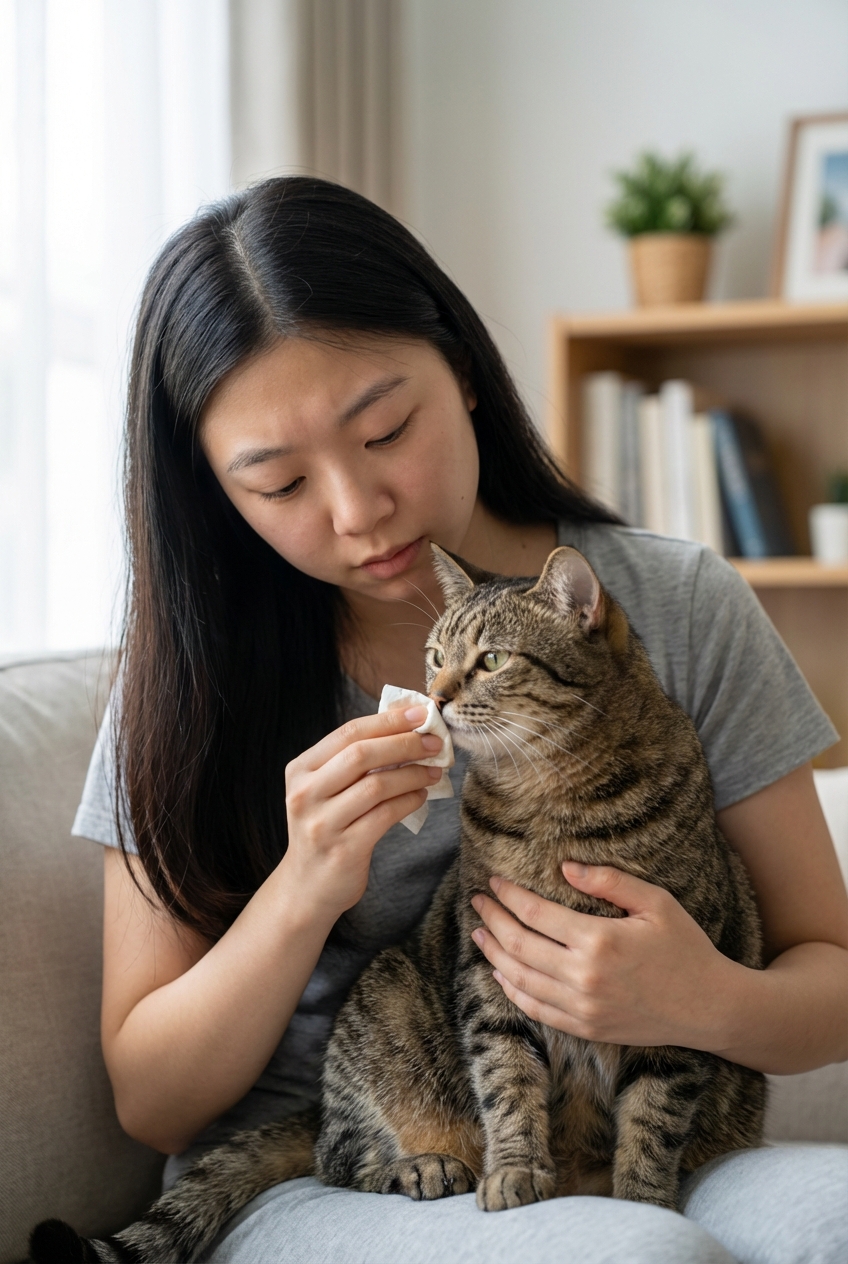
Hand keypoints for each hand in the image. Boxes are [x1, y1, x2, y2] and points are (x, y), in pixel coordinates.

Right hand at [283, 707, 443, 916]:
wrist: (307, 886)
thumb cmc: (325, 829)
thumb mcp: (325, 790)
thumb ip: (353, 763)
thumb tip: (405, 729)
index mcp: (300, 770)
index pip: (348, 733)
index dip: (387, 721)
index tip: (419, 713)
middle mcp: (305, 794)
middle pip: (361, 755)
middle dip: (404, 743)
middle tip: (434, 742)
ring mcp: (322, 823)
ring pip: (376, 785)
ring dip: (413, 773)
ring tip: (433, 770)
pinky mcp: (343, 849)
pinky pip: (385, 815)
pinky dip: (409, 801)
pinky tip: (421, 795)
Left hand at [470, 863, 734, 1050]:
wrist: (710, 1007)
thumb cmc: (685, 948)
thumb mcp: (656, 902)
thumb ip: (609, 881)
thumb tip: (566, 866)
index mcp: (599, 940)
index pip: (535, 914)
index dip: (508, 896)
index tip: (494, 882)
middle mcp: (583, 976)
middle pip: (518, 945)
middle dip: (492, 920)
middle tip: (478, 901)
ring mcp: (582, 1007)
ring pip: (519, 979)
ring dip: (493, 954)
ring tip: (479, 932)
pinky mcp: (585, 1028)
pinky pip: (535, 1010)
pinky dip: (512, 990)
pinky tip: (500, 973)